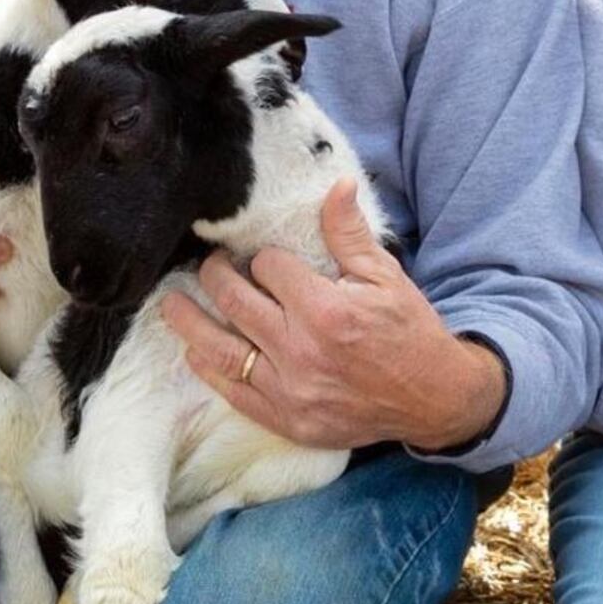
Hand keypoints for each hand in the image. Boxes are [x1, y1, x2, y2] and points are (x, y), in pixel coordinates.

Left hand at [160, 179, 506, 451]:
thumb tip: (336, 184)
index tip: (267, 259)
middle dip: (216, 276)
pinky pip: (235, 392)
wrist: (433, 397)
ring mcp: (291, 389)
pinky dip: (210, 371)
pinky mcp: (288, 419)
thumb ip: (350, 232)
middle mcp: (301, 350)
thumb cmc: (408, 329)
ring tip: (169, 302)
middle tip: (209, 264)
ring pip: (222, 350)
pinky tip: (193, 352)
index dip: (265, 258)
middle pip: (236, 302)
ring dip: (190, 323)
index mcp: (326, 309)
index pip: (269, 268)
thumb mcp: (385, 274)